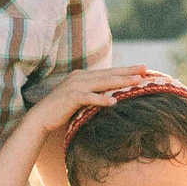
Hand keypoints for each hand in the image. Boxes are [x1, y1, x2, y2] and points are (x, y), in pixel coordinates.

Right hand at [29, 64, 159, 128]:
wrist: (41, 117)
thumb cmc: (62, 110)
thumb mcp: (80, 98)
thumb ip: (93, 93)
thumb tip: (111, 95)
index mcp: (83, 76)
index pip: (108, 72)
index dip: (125, 70)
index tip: (142, 68)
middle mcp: (80, 77)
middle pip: (108, 74)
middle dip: (128, 72)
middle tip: (145, 70)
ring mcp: (75, 86)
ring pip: (102, 83)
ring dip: (120, 82)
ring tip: (136, 82)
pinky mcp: (70, 97)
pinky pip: (89, 97)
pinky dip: (101, 99)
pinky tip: (113, 101)